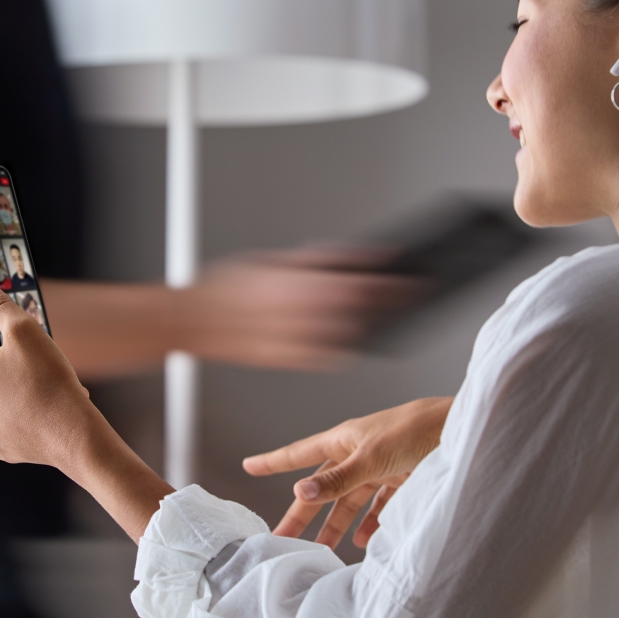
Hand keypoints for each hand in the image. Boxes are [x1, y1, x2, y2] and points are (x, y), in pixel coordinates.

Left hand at [0, 282, 102, 469]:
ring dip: (19, 386)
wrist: (70, 433)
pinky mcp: (1, 445)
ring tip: (48, 385)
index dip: (2, 322)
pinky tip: (45, 408)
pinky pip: (10, 420)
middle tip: (41, 358)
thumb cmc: (48, 380)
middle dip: (13, 359)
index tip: (23, 325)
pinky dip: (25, 412)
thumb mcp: (26, 330)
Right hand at [175, 251, 422, 369]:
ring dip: (374, 325)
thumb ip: (322, 261)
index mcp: (307, 285)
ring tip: (387, 314)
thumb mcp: (276, 260)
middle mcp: (310, 316)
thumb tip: (360, 257)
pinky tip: (353, 334)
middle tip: (413, 296)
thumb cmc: (229, 285)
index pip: (369, 284)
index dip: (400, 282)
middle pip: (369, 311)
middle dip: (395, 304)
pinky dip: (348, 344)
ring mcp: (303, 342)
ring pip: (355, 337)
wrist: (197, 321)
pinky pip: (334, 355)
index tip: (421, 278)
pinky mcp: (295, 361)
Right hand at [243, 397, 452, 548]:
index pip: (300, 454)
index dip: (273, 461)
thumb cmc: (412, 432)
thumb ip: (337, 479)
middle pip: (322, 488)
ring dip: (337, 524)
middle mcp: (357, 454)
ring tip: (325, 550)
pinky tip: (368, 540)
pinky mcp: (401, 479)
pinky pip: (379, 505)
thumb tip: (299, 493)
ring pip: (350, 501)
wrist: (459, 431)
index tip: (249, 466)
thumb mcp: (370, 457)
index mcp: (343, 441)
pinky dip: (372, 523)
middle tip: (282, 539)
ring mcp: (379, 467)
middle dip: (302, 513)